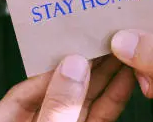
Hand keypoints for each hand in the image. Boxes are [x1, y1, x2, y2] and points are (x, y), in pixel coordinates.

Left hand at [0, 54, 135, 121]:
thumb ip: (57, 106)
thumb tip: (71, 68)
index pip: (26, 87)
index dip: (52, 67)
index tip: (75, 48)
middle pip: (60, 88)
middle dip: (84, 64)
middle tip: (104, 38)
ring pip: (85, 100)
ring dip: (105, 75)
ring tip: (121, 49)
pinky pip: (100, 115)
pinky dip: (114, 96)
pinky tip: (126, 77)